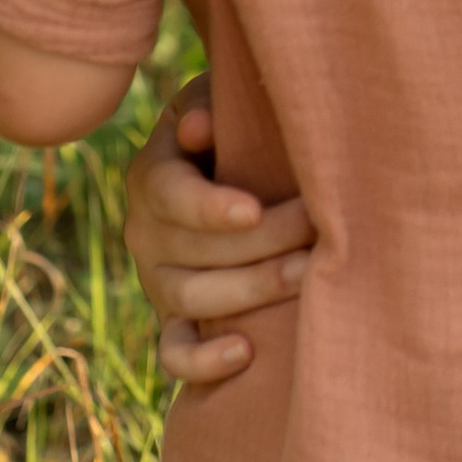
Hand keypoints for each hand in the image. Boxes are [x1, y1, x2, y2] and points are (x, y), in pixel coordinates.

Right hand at [125, 87, 314, 385]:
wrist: (227, 168)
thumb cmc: (235, 124)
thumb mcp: (220, 100)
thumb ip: (209, 106)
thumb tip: (200, 128)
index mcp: (153, 176)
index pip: (169, 196)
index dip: (208, 207)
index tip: (252, 209)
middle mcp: (145, 233)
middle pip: (194, 250)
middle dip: (260, 243)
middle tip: (316, 230)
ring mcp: (158, 281)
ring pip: (191, 298)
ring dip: (250, 291)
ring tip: (305, 275)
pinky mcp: (175, 318)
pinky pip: (175, 352)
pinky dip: (202, 361)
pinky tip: (245, 352)